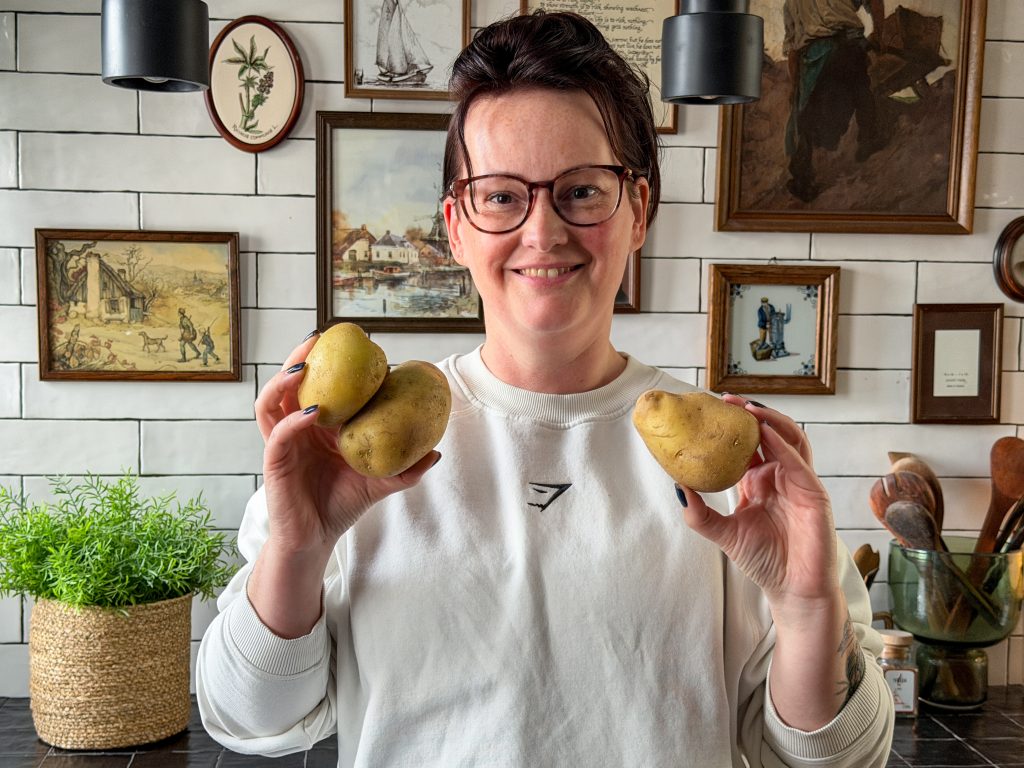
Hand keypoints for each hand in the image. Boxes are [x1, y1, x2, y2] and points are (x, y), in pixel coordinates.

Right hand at [255, 333, 439, 560]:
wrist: (317, 539)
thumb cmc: (343, 505)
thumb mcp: (379, 483)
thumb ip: (405, 469)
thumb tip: (436, 452)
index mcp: (317, 427)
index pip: (317, 386)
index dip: (327, 363)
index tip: (351, 344)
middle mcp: (296, 429)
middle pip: (287, 384)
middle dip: (297, 357)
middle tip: (317, 338)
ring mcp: (283, 443)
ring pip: (270, 402)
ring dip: (283, 380)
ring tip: (303, 366)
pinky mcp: (274, 462)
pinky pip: (279, 434)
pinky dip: (294, 420)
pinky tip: (313, 412)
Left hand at [677, 396, 839, 618]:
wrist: (792, 589)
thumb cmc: (764, 561)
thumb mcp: (723, 532)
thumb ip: (700, 512)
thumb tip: (676, 487)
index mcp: (759, 481)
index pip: (747, 444)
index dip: (732, 426)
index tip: (710, 410)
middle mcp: (780, 476)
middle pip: (770, 432)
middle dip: (750, 413)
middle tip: (725, 399)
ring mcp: (799, 482)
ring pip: (790, 438)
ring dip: (769, 420)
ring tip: (746, 408)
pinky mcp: (814, 492)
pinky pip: (798, 461)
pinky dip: (782, 443)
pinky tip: (764, 432)